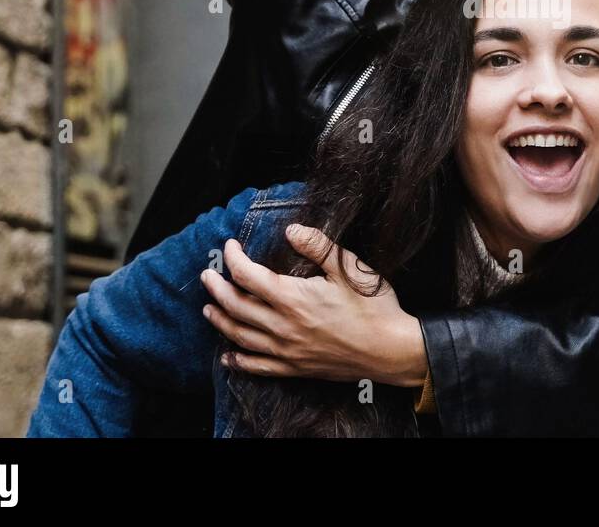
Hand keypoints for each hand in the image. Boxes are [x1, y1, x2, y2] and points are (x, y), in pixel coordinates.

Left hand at [200, 226, 428, 386]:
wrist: (391, 350)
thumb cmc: (374, 307)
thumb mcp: (350, 269)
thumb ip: (318, 247)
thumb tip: (291, 230)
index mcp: (294, 298)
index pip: (249, 275)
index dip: (234, 258)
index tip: (230, 246)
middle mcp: (283, 326)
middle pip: (236, 306)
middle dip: (217, 288)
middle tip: (207, 275)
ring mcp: (287, 350)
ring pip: (241, 336)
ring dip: (220, 320)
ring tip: (208, 308)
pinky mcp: (295, 368)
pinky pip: (258, 367)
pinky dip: (238, 361)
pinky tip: (228, 356)